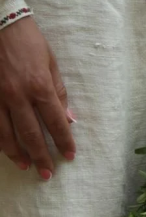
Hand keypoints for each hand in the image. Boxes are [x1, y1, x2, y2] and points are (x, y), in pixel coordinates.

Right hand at [0, 17, 74, 179]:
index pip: (56, 123)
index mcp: (40, 88)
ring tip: (25, 167)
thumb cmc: (29, 42)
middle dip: (40, 157)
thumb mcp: (51, 64)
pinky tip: (5, 149)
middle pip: (31, 134)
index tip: (69, 156)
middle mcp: (18, 96)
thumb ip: (59, 94)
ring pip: (6, 133)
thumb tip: (69, 119)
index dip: (63, 142)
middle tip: (47, 174)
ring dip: (16, 153)